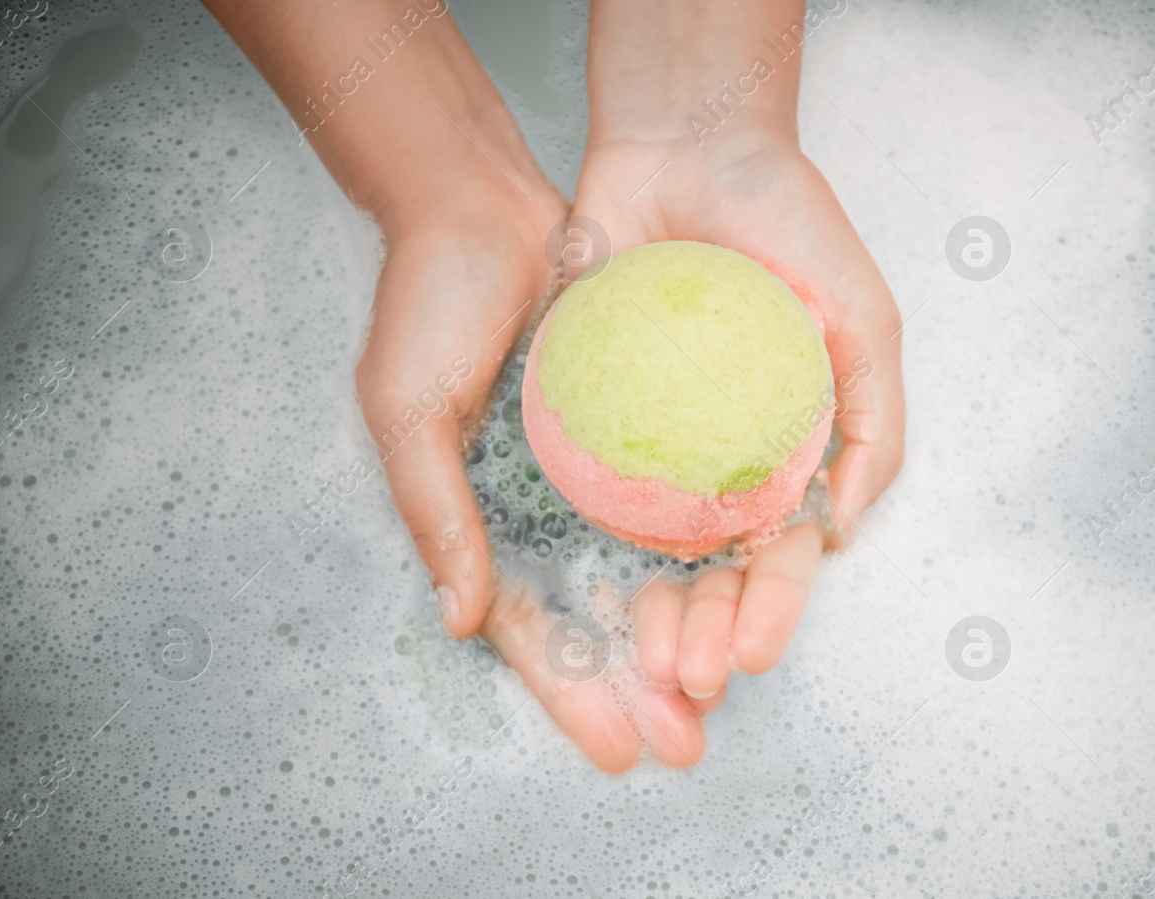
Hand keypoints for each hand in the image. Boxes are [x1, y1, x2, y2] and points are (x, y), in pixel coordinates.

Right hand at [357, 177, 712, 771]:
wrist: (480, 198)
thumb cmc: (427, 301)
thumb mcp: (408, 408)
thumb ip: (434, 512)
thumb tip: (460, 620)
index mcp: (476, 519)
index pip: (528, 632)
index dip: (571, 695)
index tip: (620, 751)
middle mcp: (537, 506)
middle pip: (598, 619)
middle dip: (642, 684)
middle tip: (692, 741)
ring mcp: (588, 469)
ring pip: (645, 571)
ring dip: (684, 629)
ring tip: (731, 682)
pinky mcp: (635, 424)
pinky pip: (675, 497)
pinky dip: (706, 544)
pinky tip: (746, 584)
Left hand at [569, 135, 906, 700]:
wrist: (689, 142)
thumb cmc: (790, 228)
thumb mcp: (865, 324)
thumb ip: (872, 427)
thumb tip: (841, 530)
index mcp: (784, 447)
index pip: (782, 554)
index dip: (771, 610)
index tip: (748, 654)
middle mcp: (715, 456)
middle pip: (709, 570)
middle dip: (702, 633)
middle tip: (683, 678)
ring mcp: (649, 438)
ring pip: (643, 549)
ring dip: (644, 613)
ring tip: (636, 658)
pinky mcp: (587, 407)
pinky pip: (581, 485)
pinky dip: (579, 544)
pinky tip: (572, 591)